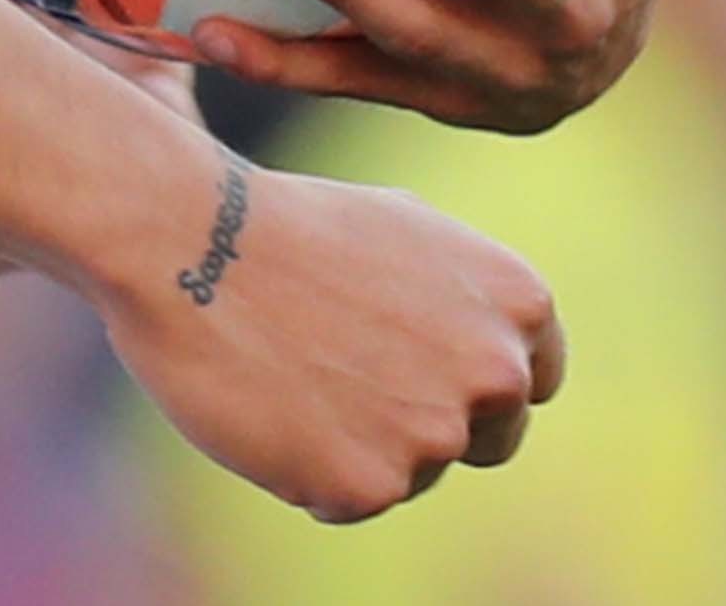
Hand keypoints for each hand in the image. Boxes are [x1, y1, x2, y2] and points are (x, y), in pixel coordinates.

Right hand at [103, 152, 562, 521]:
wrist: (190, 238)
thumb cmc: (284, 224)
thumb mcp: (405, 230)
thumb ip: (464, 296)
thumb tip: (488, 343)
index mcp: (516, 300)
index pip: (535, 381)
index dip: (476, 381)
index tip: (427, 371)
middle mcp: (496, 371)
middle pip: (490, 440)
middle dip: (430, 421)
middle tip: (349, 377)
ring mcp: (437, 434)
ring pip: (414, 472)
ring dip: (361, 443)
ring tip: (290, 372)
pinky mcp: (372, 485)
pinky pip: (347, 501)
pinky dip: (308, 471)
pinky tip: (269, 408)